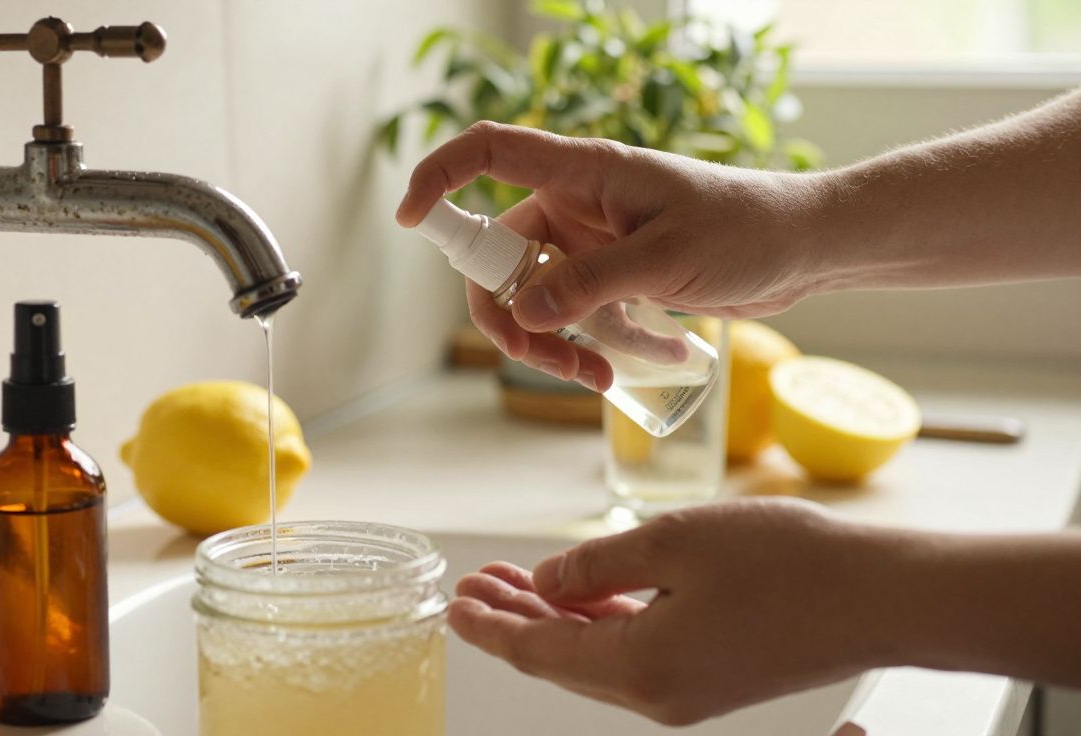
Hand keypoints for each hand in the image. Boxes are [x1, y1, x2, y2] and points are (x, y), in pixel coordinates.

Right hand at [396, 122, 830, 388]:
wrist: (805, 248)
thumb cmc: (746, 231)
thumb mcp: (668, 260)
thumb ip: (593, 284)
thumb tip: (525, 313)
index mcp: (584, 173)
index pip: (489, 154)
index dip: (440, 178)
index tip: (411, 220)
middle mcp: (577, 205)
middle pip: (501, 256)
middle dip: (512, 317)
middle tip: (550, 362)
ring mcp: (592, 242)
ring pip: (535, 297)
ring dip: (554, 344)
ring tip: (601, 376)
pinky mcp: (612, 276)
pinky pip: (575, 315)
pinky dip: (594, 345)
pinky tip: (644, 362)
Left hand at [448, 498, 903, 725]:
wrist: (882, 597)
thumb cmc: (788, 564)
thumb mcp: (672, 542)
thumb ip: (596, 565)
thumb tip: (549, 580)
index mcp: (637, 666)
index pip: (536, 649)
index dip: (490, 625)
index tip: (454, 605)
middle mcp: (655, 693)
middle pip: (559, 657)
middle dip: (512, 618)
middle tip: (473, 584)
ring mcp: (686, 690)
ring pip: (595, 654)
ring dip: (553, 616)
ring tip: (515, 580)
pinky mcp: (713, 676)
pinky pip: (634, 651)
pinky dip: (598, 621)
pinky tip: (582, 590)